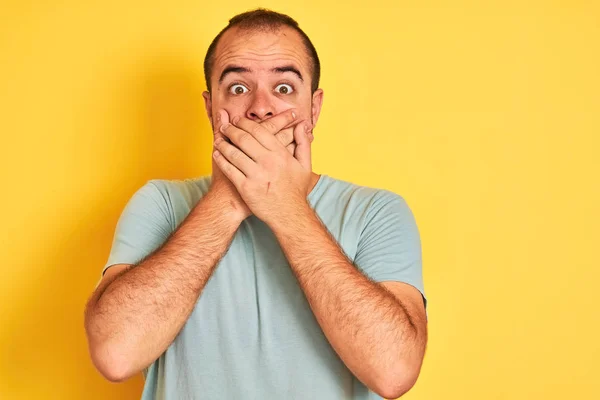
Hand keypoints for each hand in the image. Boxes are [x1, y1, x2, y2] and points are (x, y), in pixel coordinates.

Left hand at [212, 109, 313, 225]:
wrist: (289, 215)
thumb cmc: (296, 190)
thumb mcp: (305, 165)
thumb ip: (303, 143)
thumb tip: (302, 125)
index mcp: (280, 154)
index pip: (259, 131)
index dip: (245, 123)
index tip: (237, 120)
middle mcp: (267, 162)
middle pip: (244, 139)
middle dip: (231, 130)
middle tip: (224, 126)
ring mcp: (255, 175)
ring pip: (234, 153)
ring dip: (223, 144)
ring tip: (218, 140)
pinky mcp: (246, 187)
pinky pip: (229, 170)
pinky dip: (221, 160)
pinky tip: (216, 155)